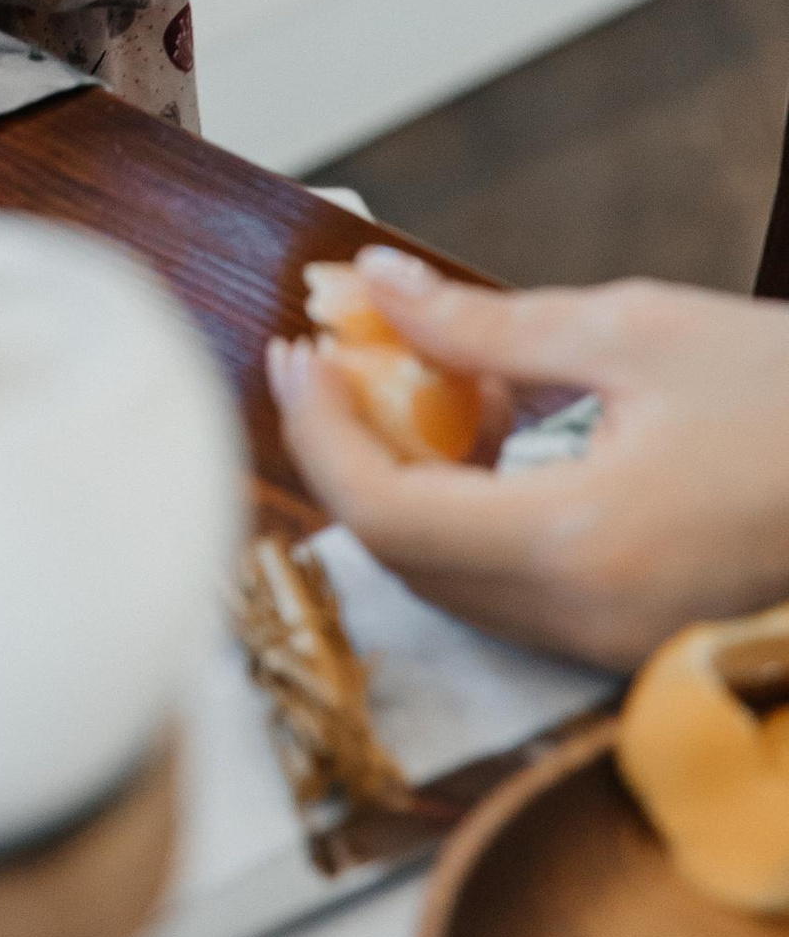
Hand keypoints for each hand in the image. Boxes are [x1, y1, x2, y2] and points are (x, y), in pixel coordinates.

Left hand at [272, 250, 788, 667]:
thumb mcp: (642, 332)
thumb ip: (487, 323)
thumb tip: (375, 288)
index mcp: (585, 545)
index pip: (391, 514)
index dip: (323, 433)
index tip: (296, 355)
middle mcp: (592, 621)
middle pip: (408, 564)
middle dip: (348, 459)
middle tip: (324, 364)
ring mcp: (618, 648)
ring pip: (456, 588)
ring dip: (403, 493)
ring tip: (395, 388)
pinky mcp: (641, 646)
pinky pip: (515, 597)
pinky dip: (470, 524)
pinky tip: (480, 441)